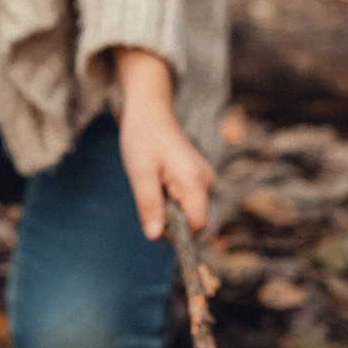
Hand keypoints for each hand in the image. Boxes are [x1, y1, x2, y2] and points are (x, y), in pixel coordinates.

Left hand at [115, 48, 215, 240]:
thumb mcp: (140, 174)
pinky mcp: (199, 176)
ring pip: (189, 210)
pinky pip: (187, 199)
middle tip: (150, 192)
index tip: (153, 217)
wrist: (150, 110)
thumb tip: (154, 237)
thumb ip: (149, 206)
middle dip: (170, 217)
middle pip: (193, 219)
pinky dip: (170, 197)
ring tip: (154, 182)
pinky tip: (159, 179)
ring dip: (168, 206)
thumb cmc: (143, 138)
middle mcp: (207, 180)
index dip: (175, 231)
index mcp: (195, 181)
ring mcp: (205, 178)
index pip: (197, 225)